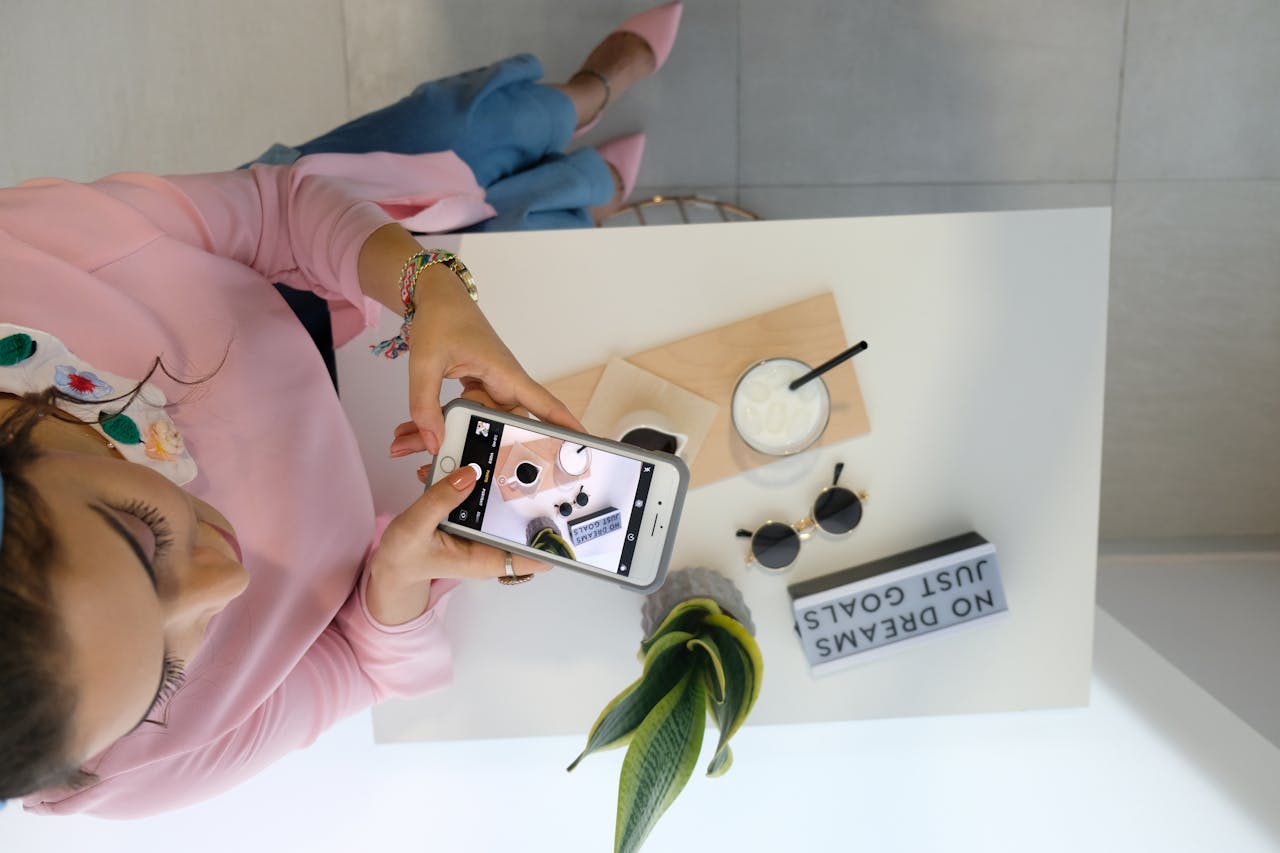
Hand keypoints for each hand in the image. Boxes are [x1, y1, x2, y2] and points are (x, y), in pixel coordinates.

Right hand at [367, 463, 550, 623]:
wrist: (391, 563)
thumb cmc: (403, 556)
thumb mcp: (415, 527)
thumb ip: (440, 500)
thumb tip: (469, 473)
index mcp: (484, 559)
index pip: (534, 557)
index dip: (555, 540)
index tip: (564, 511)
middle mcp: (490, 545)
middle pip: (528, 524)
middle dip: (535, 497)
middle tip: (540, 465)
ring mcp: (483, 531)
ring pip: (509, 507)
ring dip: (511, 484)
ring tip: (510, 456)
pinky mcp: (474, 518)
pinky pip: (488, 499)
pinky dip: (486, 481)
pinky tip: (480, 462)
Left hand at [387, 264, 584, 457]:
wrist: (434, 296)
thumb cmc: (441, 318)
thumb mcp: (426, 362)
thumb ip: (425, 404)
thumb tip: (433, 442)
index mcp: (504, 372)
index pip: (543, 404)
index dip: (564, 427)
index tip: (582, 447)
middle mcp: (503, 382)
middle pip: (504, 424)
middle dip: (479, 445)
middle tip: (451, 465)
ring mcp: (490, 385)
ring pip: (479, 421)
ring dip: (447, 433)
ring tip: (408, 443)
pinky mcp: (477, 386)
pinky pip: (466, 412)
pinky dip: (443, 421)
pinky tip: (416, 432)